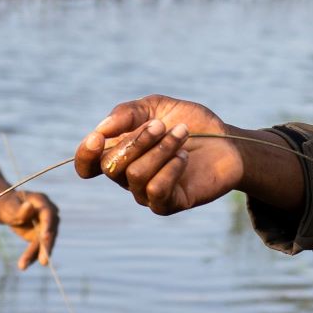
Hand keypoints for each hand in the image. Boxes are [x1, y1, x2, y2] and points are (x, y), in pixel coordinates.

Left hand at [0, 190, 58, 268]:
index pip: (48, 214)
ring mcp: (47, 226)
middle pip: (50, 232)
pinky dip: (31, 257)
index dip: (48, 225)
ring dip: (36, 255)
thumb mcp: (10, 206)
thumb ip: (19, 208)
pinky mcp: (42, 237)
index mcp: (42, 201)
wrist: (10, 210)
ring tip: (22, 266)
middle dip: (45, 247)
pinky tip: (23, 265)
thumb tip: (29, 207)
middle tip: (43, 261)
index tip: (44, 237)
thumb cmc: (9, 205)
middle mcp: (49, 214)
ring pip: (44, 243)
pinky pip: (38, 248)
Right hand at [74, 96, 243, 215]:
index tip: (99, 138)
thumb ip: (127, 113)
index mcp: (120, 152)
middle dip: (137, 140)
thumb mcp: (156, 108)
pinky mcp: (168, 204)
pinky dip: (170, 169)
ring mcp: (146, 193)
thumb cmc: (189, 123)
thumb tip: (102, 129)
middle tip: (164, 125)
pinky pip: (156, 191)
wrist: (227, 140)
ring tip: (182, 135)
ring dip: (160, 149)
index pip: (87, 165)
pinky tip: (185, 156)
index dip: (86, 154)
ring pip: (135, 175)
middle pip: (111, 165)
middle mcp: (127, 176)